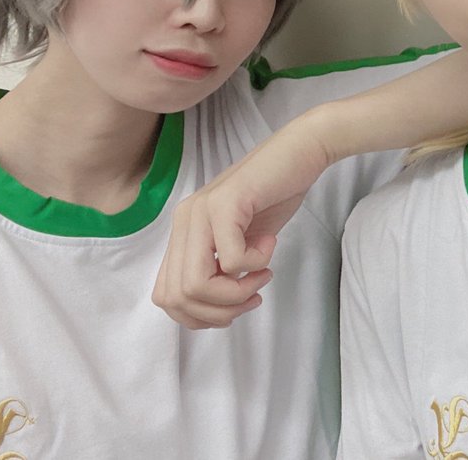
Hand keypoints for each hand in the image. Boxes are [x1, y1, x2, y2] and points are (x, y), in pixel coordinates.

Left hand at [152, 119, 335, 328]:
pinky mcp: (226, 203)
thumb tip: (213, 311)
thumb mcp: (240, 240)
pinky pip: (230, 259)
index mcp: (183, 231)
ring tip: (263, 274)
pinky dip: (256, 262)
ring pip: (197, 284)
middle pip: (178, 297)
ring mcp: (201, 210)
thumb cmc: (275, 195)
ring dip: (236, 292)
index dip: (201, 315)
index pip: (167, 296)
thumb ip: (219, 267)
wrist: (300, 152)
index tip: (238, 303)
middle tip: (253, 294)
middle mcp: (184, 220)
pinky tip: (271, 243)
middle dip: (220, 310)